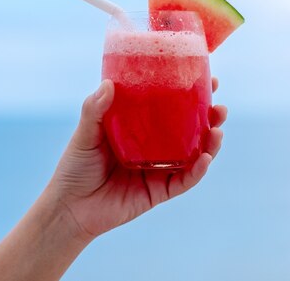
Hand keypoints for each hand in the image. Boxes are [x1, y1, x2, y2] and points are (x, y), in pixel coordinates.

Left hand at [47, 77, 226, 241]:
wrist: (69, 208)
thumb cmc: (75, 168)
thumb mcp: (85, 134)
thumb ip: (95, 110)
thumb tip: (109, 83)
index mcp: (143, 130)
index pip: (172, 109)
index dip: (192, 96)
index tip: (208, 80)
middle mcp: (157, 148)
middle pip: (192, 131)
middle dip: (211, 119)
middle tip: (220, 107)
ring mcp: (161, 169)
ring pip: (195, 155)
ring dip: (211, 143)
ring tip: (218, 131)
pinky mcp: (160, 191)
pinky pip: (185, 180)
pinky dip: (198, 170)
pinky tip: (205, 158)